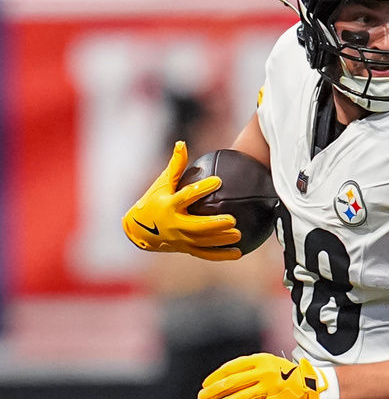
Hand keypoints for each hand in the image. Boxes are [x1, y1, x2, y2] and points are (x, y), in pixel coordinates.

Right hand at [122, 141, 241, 260]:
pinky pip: (205, 254)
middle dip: (214, 224)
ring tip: (239, 234)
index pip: (187, 196)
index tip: (219, 181)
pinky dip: (221, 255)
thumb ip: (175, 166)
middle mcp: (174, 224)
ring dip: (220, 240)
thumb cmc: (154, 200)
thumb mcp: (162, 183)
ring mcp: (180, 239)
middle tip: (232, 219)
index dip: (202, 188)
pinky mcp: (185, 249)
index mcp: (168, 205)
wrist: (139, 229)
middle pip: (196, 226)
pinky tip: (239, 253)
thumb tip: (182, 143)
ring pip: (202, 242)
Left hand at [199, 354, 328, 398]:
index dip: (215, 377)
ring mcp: (271, 389)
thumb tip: (221, 381)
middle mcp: (265, 372)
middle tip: (202, 398)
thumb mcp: (269, 364)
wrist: (314, 385)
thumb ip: (249, 370)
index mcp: (261, 360)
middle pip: (232, 383)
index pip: (231, 368)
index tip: (204, 385)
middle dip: (214, 391)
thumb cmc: (286, 375)